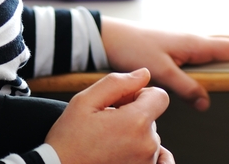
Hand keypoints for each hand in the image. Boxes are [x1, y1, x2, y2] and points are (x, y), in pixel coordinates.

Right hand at [46, 69, 173, 163]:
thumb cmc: (68, 141)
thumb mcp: (84, 101)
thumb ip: (118, 83)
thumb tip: (144, 74)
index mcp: (137, 122)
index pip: (160, 96)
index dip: (140, 94)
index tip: (121, 103)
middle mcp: (148, 145)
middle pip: (152, 117)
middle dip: (134, 115)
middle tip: (107, 123)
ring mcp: (146, 163)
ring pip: (149, 137)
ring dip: (134, 135)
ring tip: (107, 141)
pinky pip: (158, 160)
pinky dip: (146, 153)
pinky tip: (129, 151)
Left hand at [100, 17, 228, 110]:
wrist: (113, 36)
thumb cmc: (134, 50)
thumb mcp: (159, 72)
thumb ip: (184, 87)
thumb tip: (206, 102)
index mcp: (196, 43)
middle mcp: (196, 38)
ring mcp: (190, 40)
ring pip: (226, 40)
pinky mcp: (182, 44)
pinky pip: (214, 44)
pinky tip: (228, 51)